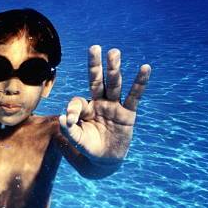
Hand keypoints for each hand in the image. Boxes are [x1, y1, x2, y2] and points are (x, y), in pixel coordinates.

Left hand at [59, 45, 150, 164]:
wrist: (104, 160)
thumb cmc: (88, 147)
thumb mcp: (76, 140)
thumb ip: (69, 130)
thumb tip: (62, 118)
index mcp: (85, 108)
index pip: (78, 101)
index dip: (73, 108)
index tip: (69, 119)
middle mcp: (99, 103)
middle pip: (97, 81)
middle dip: (95, 66)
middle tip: (94, 48)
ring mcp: (114, 106)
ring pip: (114, 85)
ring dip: (114, 69)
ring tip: (114, 52)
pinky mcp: (128, 113)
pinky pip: (134, 96)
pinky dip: (140, 82)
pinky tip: (145, 68)